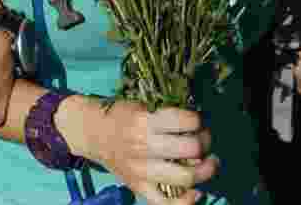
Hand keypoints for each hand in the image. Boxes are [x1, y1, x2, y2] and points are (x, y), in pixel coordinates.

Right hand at [70, 97, 217, 204]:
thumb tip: (196, 125)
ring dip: (205, 170)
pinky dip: (187, 200)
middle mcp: (143, 146)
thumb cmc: (119, 116)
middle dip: (205, 142)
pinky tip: (195, 191)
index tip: (197, 121)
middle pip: (191, 149)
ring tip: (208, 162)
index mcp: (144, 121)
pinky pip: (167, 203)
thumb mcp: (140, 105)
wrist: (92, 133)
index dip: (198, 121)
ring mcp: (141, 170)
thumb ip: (166, 114)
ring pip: (186, 177)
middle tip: (203, 140)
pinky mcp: (139, 187)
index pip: (186, 121)